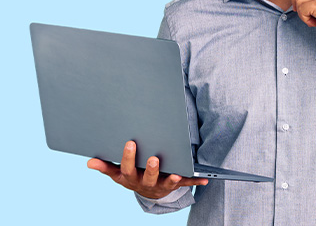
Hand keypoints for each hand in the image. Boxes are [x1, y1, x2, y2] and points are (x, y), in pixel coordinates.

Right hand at [87, 140, 207, 199]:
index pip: (127, 167)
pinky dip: (195, 181)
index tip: (131, 143)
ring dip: (172, 179)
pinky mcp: (174, 185)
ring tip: (176, 174)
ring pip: (166, 182)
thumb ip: (105, 167)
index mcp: (131, 177)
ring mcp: (160, 185)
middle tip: (154, 159)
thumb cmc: (132, 176)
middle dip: (151, 168)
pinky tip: (205, 180)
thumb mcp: (117, 174)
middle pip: (148, 176)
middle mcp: (145, 183)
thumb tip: (89, 162)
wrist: (147, 193)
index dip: (128, 157)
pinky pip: (185, 184)